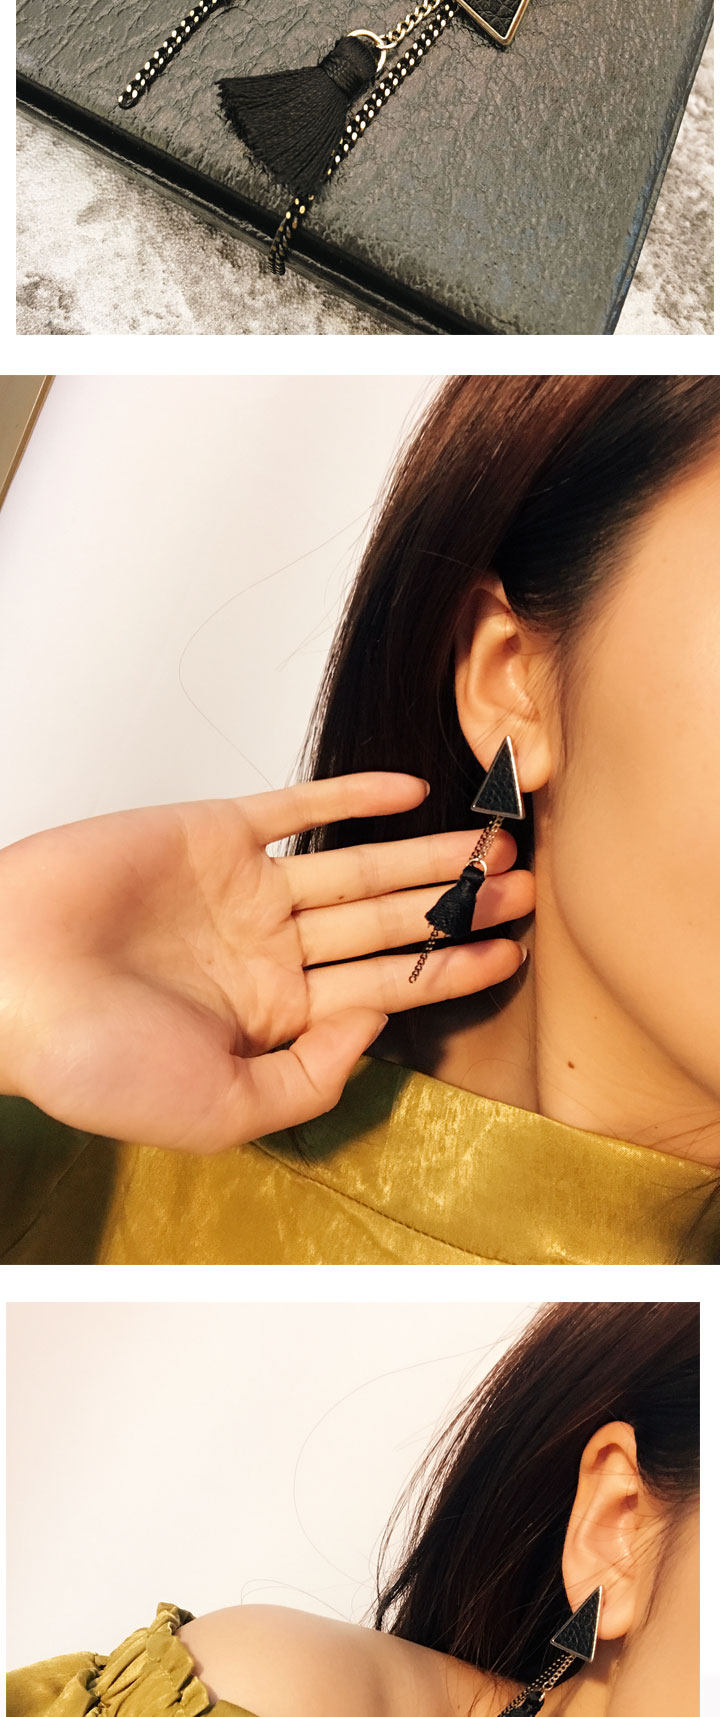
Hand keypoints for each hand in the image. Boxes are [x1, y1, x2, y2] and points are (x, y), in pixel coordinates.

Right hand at [0, 773, 533, 1151]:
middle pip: (384, 923)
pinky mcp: (211, 833)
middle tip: (522, 886)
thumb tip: (380, 1025)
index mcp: (270, 1017)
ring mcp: (241, 889)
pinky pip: (296, 808)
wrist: (4, 982)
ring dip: (422, 856)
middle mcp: (265, 951)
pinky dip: (351, 796)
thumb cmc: (91, 1062)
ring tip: (489, 844)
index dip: (450, 969)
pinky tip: (410, 792)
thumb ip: (312, 1077)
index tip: (510, 952)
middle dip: (454, 907)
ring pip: (356, 866)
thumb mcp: (223, 1110)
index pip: (383, 988)